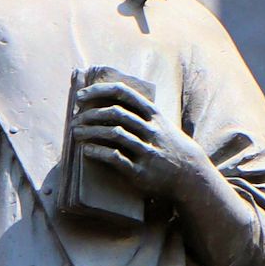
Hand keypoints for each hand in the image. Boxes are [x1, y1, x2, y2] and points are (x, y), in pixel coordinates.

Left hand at [72, 71, 205, 203]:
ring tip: (76, 133)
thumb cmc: (166, 145)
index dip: (99, 91)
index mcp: (153, 114)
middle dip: (91, 114)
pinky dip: (98, 152)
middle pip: (116, 113)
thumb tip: (107, 98)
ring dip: (91, 131)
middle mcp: (151, 130)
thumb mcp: (159, 123)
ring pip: (115, 134)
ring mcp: (147, 150)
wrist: (189, 174)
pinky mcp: (141, 171)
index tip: (80, 96)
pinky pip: (116, 158)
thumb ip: (139, 112)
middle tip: (75, 119)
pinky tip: (87, 150)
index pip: (123, 93)